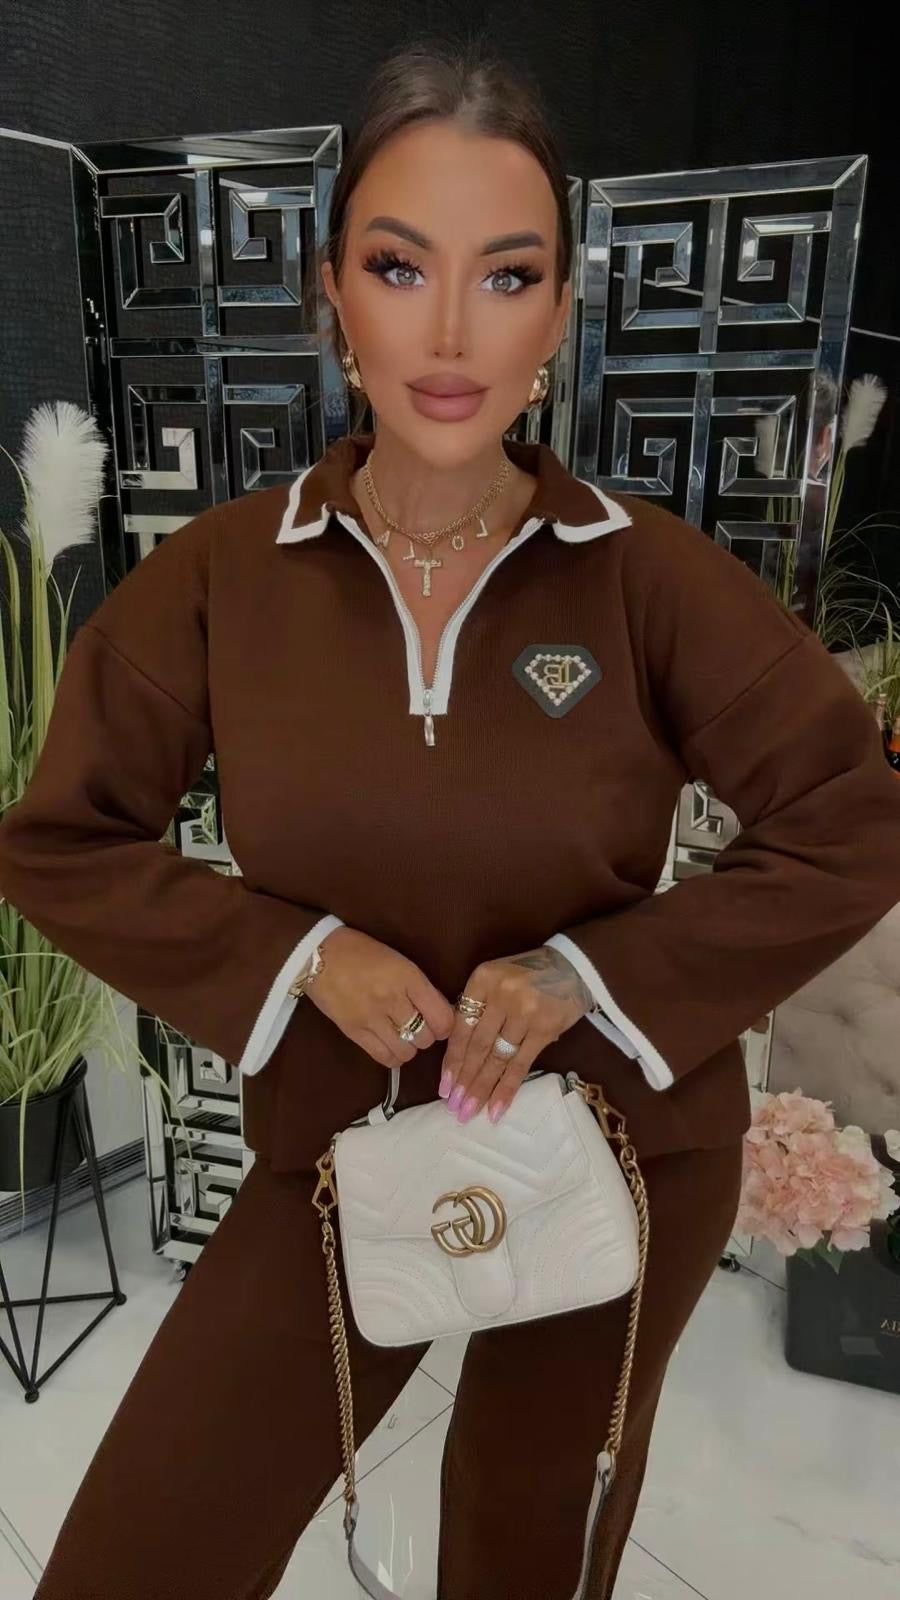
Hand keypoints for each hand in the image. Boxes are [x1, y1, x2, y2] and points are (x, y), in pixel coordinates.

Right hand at [305, 926, 455, 1066]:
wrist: (320, 955)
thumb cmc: (362, 952)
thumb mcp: (400, 962)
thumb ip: (420, 987)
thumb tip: (439, 1011)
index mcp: (409, 978)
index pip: (442, 1017)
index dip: (447, 1025)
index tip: (441, 1022)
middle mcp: (393, 1000)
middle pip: (426, 1038)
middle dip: (428, 1035)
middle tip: (420, 1026)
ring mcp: (372, 1019)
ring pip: (407, 1051)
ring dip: (410, 1047)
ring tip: (403, 1036)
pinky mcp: (354, 1033)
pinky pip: (383, 1058)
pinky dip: (393, 1056)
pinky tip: (390, 1045)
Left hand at [439, 945, 594, 1124]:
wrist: (574, 965)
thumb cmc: (528, 974)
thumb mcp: (495, 978)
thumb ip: (478, 1006)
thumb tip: (459, 1051)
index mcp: (483, 980)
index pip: (462, 1026)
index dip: (452, 1059)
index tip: (443, 1086)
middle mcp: (502, 995)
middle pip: (478, 1046)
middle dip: (464, 1080)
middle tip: (453, 1107)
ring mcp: (525, 1013)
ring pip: (498, 1058)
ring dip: (482, 1088)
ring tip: (468, 1112)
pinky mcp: (546, 1029)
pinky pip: (522, 1065)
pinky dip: (508, 1088)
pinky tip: (496, 1108)